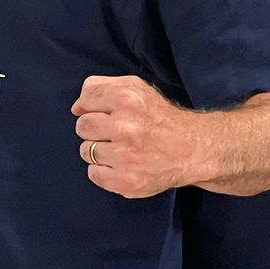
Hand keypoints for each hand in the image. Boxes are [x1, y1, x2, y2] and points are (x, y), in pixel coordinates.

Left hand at [72, 74, 196, 199]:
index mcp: (127, 99)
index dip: (92, 107)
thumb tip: (77, 106)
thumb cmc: (159, 118)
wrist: (192, 149)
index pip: (86, 100)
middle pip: (82, 126)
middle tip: (115, 133)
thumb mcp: (136, 88)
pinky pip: (93, 174)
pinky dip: (103, 171)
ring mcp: (125, 156)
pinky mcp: (127, 181)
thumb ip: (102, 87)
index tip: (107, 113)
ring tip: (120, 149)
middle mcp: (125, 127)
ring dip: (99, 151)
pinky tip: (120, 165)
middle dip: (95, 129)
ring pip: (86, 151)